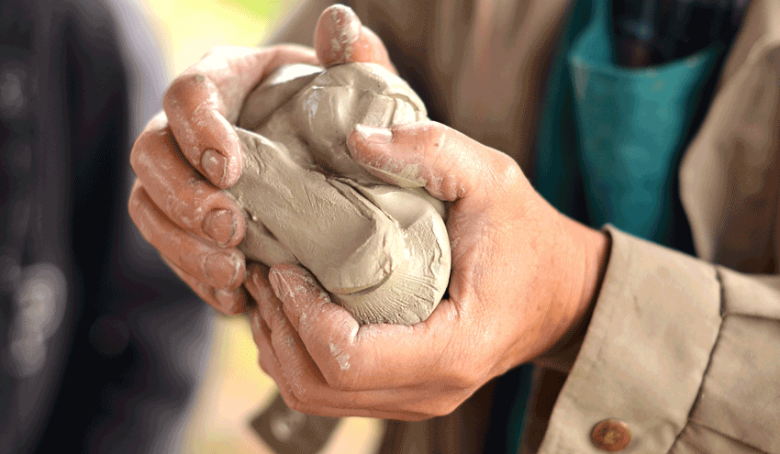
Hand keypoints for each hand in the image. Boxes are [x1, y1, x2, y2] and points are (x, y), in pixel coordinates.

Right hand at [128, 5, 393, 313]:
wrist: (335, 169)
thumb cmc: (343, 121)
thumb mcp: (358, 90)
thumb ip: (353, 58)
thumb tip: (340, 21)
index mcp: (225, 82)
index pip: (187, 93)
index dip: (198, 128)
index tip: (231, 167)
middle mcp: (188, 129)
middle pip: (151, 153)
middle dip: (183, 195)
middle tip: (231, 228)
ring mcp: (181, 178)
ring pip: (149, 206)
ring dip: (183, 243)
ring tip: (232, 272)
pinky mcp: (186, 223)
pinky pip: (171, 249)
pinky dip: (197, 276)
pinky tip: (234, 298)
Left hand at [246, 122, 608, 419]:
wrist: (562, 294)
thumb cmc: (528, 239)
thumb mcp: (492, 179)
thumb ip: (430, 151)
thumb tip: (355, 139)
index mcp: (453, 348)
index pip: (348, 360)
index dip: (300, 313)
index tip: (282, 264)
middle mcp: (431, 391)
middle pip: (318, 387)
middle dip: (276, 329)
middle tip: (262, 269)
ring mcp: (417, 399)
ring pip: (315, 398)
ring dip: (278, 345)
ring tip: (268, 287)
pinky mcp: (405, 393)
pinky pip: (331, 394)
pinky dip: (297, 355)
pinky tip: (292, 308)